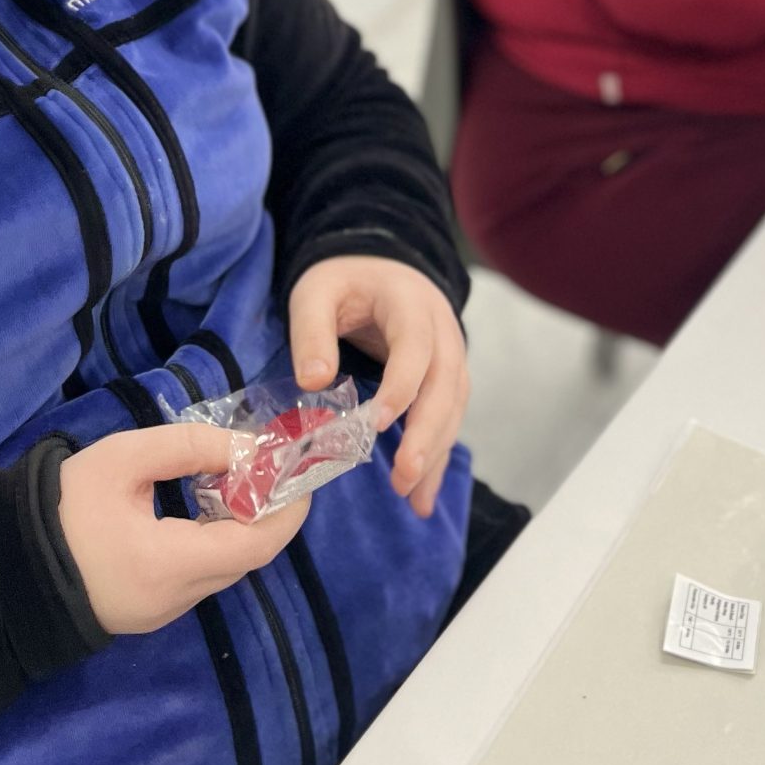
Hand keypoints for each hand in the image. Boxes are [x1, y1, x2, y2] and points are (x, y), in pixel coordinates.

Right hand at [58, 422, 310, 634]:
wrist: (7, 566)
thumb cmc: (63, 508)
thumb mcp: (123, 459)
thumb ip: (187, 447)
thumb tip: (243, 449)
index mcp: (169, 565)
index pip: (255, 545)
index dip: (287, 509)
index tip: (300, 471)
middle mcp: (176, 598)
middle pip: (244, 558)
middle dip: (266, 511)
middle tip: (268, 464)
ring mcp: (162, 611)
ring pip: (224, 568)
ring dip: (240, 525)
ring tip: (234, 475)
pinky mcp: (149, 610)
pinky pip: (199, 575)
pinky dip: (214, 539)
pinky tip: (203, 503)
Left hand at [288, 255, 468, 519]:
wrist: (376, 268)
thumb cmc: (342, 282)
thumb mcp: (315, 293)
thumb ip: (311, 332)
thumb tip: (313, 382)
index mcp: (410, 303)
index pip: (415, 347)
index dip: (401, 385)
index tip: (377, 423)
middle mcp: (442, 330)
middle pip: (445, 385)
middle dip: (426, 433)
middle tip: (402, 475)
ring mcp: (450, 355)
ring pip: (453, 407)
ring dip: (435, 451)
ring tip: (410, 494)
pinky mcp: (446, 379)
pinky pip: (449, 419)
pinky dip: (437, 457)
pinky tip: (423, 496)